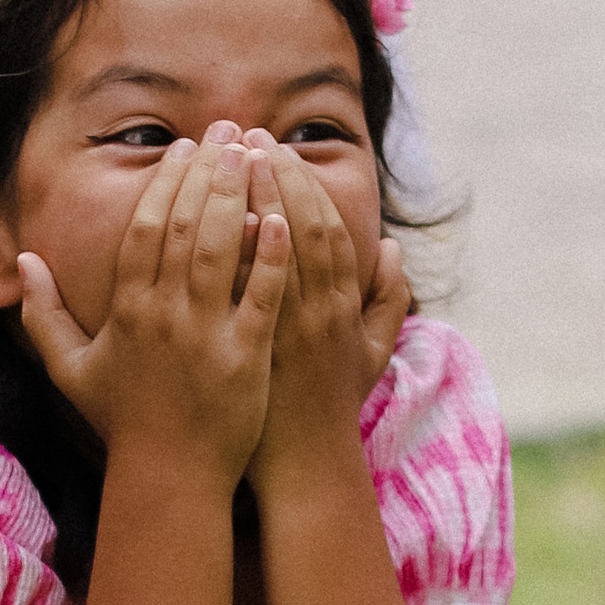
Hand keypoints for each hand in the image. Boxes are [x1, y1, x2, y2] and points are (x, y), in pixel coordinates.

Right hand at [17, 133, 286, 485]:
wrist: (169, 477)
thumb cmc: (123, 422)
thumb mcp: (70, 369)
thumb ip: (44, 314)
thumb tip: (25, 261)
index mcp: (126, 310)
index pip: (144, 229)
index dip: (166, 183)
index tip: (186, 149)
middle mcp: (164, 315)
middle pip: (185, 226)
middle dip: (209, 172)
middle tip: (230, 132)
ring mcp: (205, 335)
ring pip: (221, 250)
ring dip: (239, 196)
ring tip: (258, 155)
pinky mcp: (246, 358)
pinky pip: (262, 295)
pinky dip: (271, 256)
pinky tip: (285, 219)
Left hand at [241, 126, 408, 488]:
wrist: (302, 469)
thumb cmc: (330, 410)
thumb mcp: (372, 356)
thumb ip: (387, 301)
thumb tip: (393, 250)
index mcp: (344, 306)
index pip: (325, 226)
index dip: (301, 182)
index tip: (275, 148)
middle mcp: (318, 311)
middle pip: (297, 223)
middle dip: (271, 174)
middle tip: (243, 135)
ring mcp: (284, 329)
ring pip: (271, 249)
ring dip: (248, 198)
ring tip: (222, 158)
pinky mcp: (253, 349)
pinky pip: (245, 289)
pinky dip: (236, 251)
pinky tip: (211, 214)